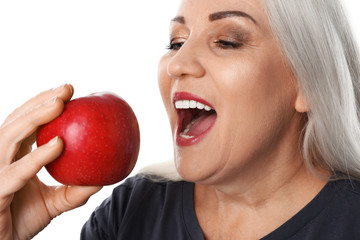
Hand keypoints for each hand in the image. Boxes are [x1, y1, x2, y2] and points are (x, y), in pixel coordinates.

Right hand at [0, 84, 101, 239]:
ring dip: (35, 117)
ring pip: (9, 137)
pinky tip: (58, 144)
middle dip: (39, 101)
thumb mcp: (55, 203)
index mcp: (13, 157)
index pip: (24, 123)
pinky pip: (17, 171)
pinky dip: (37, 157)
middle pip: (16, 121)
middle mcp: (1, 159)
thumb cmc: (23, 220)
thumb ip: (75, 190)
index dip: (41, 104)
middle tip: (67, 89)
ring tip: (59, 104)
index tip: (68, 92)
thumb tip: (104, 178)